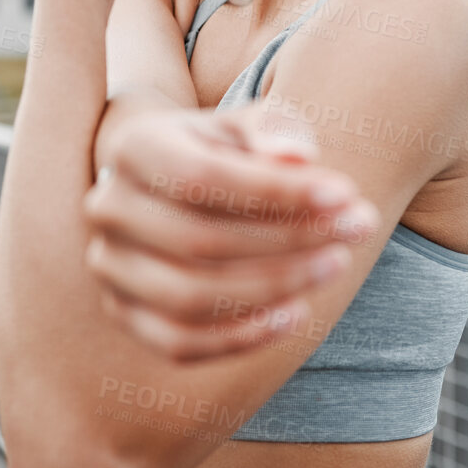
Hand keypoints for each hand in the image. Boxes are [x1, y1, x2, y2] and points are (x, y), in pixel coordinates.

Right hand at [81, 100, 379, 361]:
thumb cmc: (225, 148)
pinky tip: (296, 313)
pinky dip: (240, 337)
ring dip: (274, 287)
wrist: (177, 185)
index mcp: (133, 147)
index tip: (345, 193)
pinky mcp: (125, 314)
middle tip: (358, 227)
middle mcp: (109, 208)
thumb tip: (297, 156)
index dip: (275, 192)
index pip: (201, 178)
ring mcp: (111, 267)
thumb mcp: (249, 125)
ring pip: (189, 297)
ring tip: (335, 264)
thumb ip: (275, 128)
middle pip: (200, 241)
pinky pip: (179, 342)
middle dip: (290, 240)